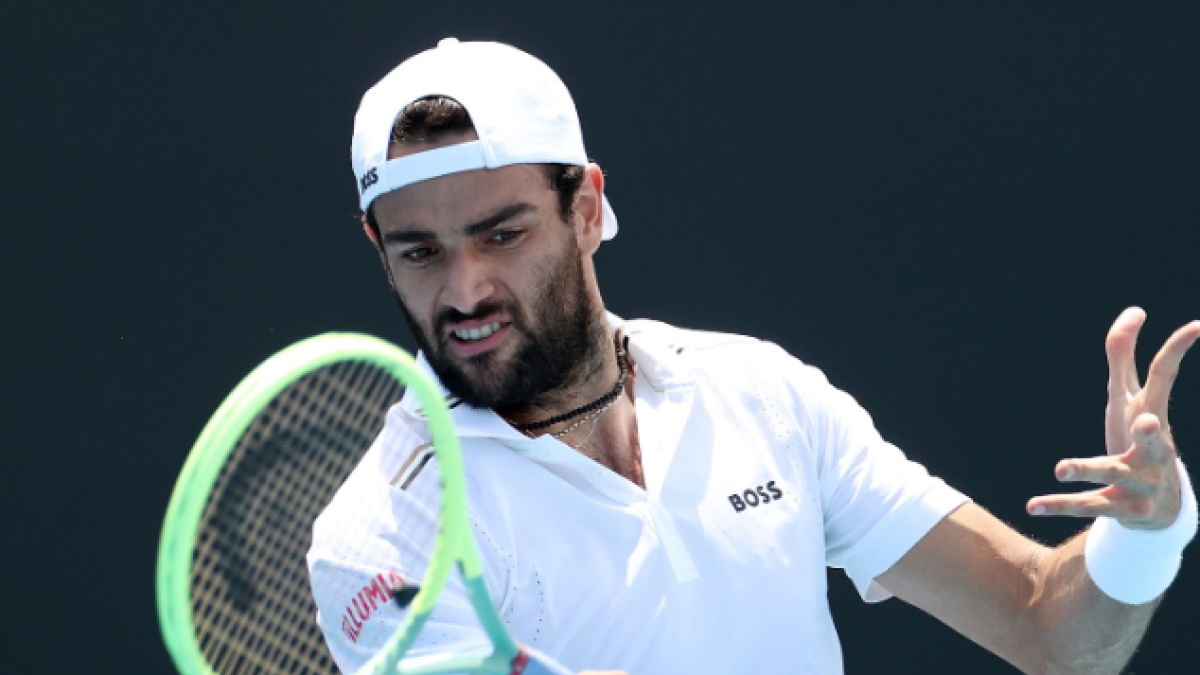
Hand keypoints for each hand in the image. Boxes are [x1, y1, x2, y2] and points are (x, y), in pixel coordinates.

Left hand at [1028, 307, 1199, 529]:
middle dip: (1150, 429)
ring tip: (1060, 466)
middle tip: (1147, 422)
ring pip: (1112, 473)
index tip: (1196, 326)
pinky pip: (1087, 506)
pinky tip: (1032, 505)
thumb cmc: (1140, 442)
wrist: (1161, 512)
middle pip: (1153, 435)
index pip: (1165, 379)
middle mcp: (1151, 448)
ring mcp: (1139, 480)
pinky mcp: (1122, 508)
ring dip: (1087, 467)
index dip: (1177, 350)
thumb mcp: (1131, 400)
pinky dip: (1059, 504)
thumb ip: (1124, 356)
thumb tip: (1134, 310)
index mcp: (1151, 416)